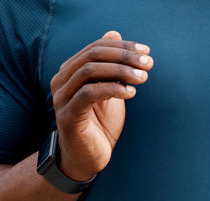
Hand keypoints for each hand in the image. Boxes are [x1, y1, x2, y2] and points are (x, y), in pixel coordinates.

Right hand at [49, 30, 153, 181]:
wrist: (86, 159)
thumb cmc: (99, 125)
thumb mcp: (109, 90)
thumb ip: (111, 65)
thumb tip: (114, 32)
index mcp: (70, 71)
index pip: (96, 47)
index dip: (123, 46)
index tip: (146, 52)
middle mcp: (61, 81)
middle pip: (93, 55)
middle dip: (124, 56)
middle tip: (148, 64)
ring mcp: (62, 98)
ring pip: (90, 71)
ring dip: (121, 71)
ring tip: (143, 78)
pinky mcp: (67, 116)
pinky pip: (89, 93)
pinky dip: (112, 89)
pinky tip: (131, 93)